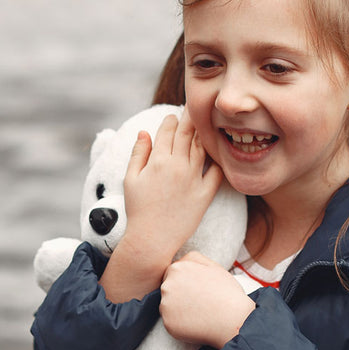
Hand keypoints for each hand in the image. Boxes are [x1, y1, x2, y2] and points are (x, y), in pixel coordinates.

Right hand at [101, 111, 222, 302]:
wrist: (152, 240)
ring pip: (202, 148)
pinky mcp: (205, 194)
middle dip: (190, 118)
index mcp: (158, 160)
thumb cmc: (137, 210)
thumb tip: (144, 132)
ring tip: (205, 126)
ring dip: (203, 135)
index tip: (173, 115)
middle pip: (187, 133)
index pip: (167, 130)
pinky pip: (217, 172)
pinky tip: (218, 153)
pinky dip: (218, 160)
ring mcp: (194, 179)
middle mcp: (178, 166)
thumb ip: (138, 153)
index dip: (170, 120)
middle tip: (193, 109)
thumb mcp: (130, 179)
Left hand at [161, 251, 253, 347]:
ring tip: (200, 312)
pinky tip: (196, 323)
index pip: (172, 274)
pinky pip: (171, 323)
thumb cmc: (226, 292)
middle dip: (180, 295)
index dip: (186, 282)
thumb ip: (193, 258)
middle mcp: (166, 286)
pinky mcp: (168, 323)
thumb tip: (180, 260)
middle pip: (168, 290)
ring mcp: (165, 305)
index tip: (197, 289)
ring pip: (168, 307)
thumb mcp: (213, 266)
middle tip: (200, 302)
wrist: (234, 319)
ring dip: (179, 310)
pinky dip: (181, 324)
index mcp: (176, 269)